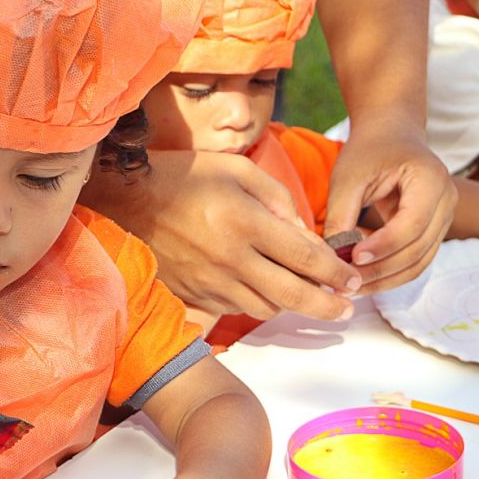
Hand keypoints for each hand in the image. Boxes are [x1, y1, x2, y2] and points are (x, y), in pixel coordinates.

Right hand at [85, 150, 360, 320]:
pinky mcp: (195, 295)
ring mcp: (211, 282)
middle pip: (293, 295)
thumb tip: (304, 232)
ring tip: (306, 296)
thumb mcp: (237, 169)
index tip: (353, 280)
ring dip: (291, 305)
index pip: (306, 257)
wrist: (126, 202)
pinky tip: (265, 291)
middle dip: (327, 306)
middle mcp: (231, 259)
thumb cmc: (185, 177)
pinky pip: (237, 309)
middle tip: (347, 310)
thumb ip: (277, 197)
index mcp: (245, 222)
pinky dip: (258, 303)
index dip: (336, 273)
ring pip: (267, 308)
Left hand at [325, 115, 456, 293]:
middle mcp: (447, 201)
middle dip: (380, 270)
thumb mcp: (348, 177)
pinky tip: (361, 279)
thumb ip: (341, 215)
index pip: (412, 224)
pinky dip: (389, 275)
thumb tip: (331, 258)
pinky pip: (414, 262)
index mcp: (430, 179)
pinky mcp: (433, 232)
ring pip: (418, 263)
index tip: (352, 257)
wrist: (391, 135)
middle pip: (417, 250)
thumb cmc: (369, 151)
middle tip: (345, 283)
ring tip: (350, 288)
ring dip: (384, 280)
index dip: (382, 246)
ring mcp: (444, 219)